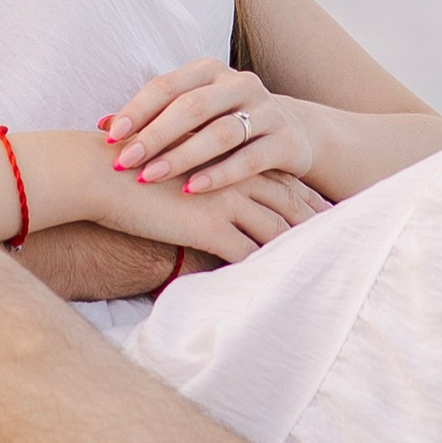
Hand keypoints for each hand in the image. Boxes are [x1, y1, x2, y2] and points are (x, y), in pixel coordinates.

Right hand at [87, 148, 323, 264]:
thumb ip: (192, 169)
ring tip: (320, 269)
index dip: (303, 193)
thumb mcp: (168, 158)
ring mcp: (226, 201)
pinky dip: (266, 271)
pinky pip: (248, 255)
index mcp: (227, 155)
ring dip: (299, 251)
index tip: (325, 207)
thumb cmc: (124, 166)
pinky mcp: (210, 228)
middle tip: (344, 237)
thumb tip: (196, 187)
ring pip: (277, 232)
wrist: (98, 172)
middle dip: (315, 221)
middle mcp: (235, 175)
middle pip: (289, 202)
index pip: (278, 176)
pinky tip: (279, 287)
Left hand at [101, 59, 315, 198]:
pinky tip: (193, 189)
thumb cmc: (225, 124)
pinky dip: (220, 175)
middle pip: (192, 107)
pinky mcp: (286, 141)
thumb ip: (152, 117)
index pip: (167, 85)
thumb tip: (100, 126)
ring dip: (182, 156)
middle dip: (154, 135)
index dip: (137, 110)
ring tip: (151, 177)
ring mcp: (267, 111)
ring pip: (220, 133)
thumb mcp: (193, 114)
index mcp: (211, 70)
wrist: (294, 134)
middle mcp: (240, 84)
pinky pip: (250, 159)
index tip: (111, 136)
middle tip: (125, 161)